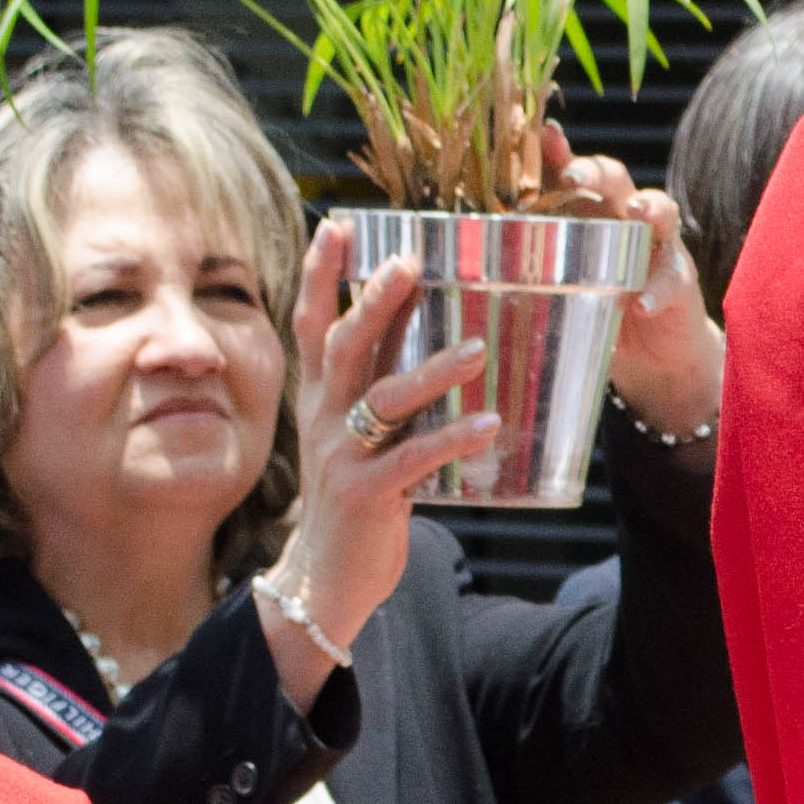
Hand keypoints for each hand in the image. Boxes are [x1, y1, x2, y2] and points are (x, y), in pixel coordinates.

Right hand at [266, 219, 499, 698]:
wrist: (324, 579)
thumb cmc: (357, 497)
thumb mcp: (360, 434)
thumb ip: (385, 389)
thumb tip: (435, 337)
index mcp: (320, 399)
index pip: (314, 325)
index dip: (323, 275)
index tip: (339, 224)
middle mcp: (323, 419)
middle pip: (344, 346)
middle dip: (374, 301)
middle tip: (408, 260)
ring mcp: (341, 457)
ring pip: (382, 401)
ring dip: (431, 370)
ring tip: (477, 348)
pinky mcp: (366, 496)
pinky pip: (412, 461)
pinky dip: (451, 440)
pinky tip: (489, 424)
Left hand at [536, 122, 721, 438]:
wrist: (648, 356)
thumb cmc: (590, 311)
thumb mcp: (552, 288)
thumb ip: (519, 271)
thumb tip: (446, 268)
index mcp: (583, 214)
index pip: (566, 172)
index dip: (554, 150)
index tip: (540, 134)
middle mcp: (620, 218)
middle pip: (613, 177)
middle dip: (594, 172)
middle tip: (575, 178)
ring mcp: (656, 245)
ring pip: (658, 209)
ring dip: (648, 208)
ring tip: (636, 216)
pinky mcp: (679, 280)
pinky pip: (672, 276)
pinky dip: (657, 288)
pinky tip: (640, 305)